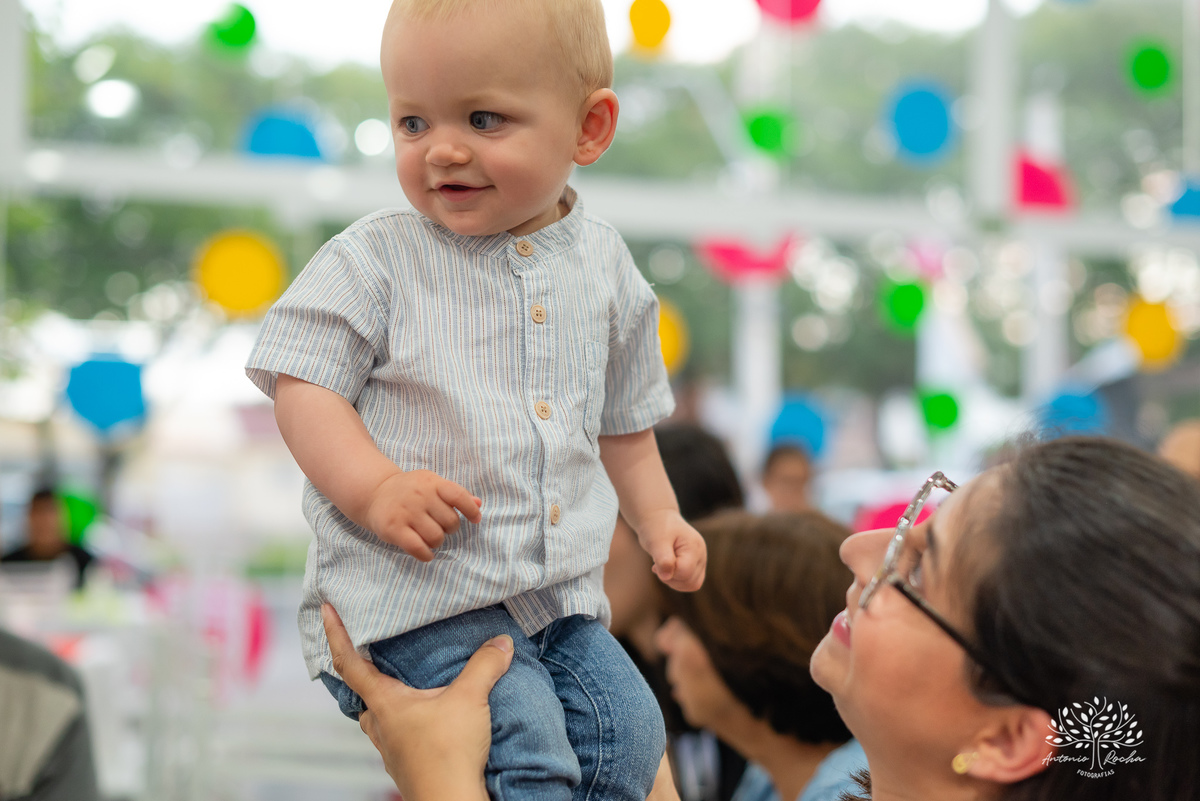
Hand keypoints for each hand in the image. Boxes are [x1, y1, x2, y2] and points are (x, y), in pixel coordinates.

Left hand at [322, 603, 510, 800]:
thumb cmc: (449, 753)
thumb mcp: (470, 699)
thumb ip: (484, 665)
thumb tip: (501, 642)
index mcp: (385, 703)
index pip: (349, 662)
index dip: (336, 634)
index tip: (326, 610)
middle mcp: (381, 725)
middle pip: (361, 693)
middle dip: (362, 670)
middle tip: (370, 651)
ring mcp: (391, 749)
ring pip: (379, 717)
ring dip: (386, 699)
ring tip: (405, 685)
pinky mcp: (406, 764)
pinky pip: (398, 735)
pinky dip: (407, 720)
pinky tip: (427, 718)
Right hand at [364, 470, 482, 560]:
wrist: (376, 493)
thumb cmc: (411, 491)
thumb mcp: (433, 485)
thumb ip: (456, 494)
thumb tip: (478, 504)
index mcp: (432, 483)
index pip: (458, 496)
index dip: (471, 510)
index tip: (475, 519)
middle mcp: (420, 496)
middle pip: (450, 522)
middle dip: (449, 529)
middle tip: (439, 526)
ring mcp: (406, 512)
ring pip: (436, 538)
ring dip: (437, 543)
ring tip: (429, 537)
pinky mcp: (394, 528)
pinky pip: (418, 548)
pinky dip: (426, 555)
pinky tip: (425, 552)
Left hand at [638, 511, 705, 591]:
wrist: (658, 519)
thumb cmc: (656, 529)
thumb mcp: (656, 542)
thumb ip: (663, 559)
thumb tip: (666, 577)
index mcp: (694, 546)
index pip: (684, 572)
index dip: (668, 572)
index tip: (655, 564)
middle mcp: (701, 555)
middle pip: (690, 582)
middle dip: (671, 578)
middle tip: (658, 565)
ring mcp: (700, 561)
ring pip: (691, 585)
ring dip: (673, 581)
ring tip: (663, 566)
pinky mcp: (695, 566)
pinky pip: (689, 583)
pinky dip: (676, 581)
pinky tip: (667, 569)